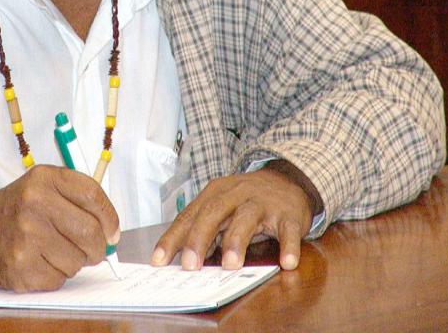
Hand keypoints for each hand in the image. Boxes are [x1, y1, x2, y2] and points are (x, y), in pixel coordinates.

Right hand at [0, 165, 119, 290]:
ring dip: (74, 262)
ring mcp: (25, 237)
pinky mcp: (21, 268)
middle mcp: (33, 204)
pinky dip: (56, 275)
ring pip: (78, 260)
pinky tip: (40, 262)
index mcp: (43, 179)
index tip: (112, 231)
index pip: (92, 196)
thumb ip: (79, 199)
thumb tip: (112, 233)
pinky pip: (60, 279)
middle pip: (91, 233)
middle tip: (91, 249)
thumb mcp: (43, 187)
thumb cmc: (19, 210)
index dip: (109, 217)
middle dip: (97, 247)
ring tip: (54, 251)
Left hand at [150, 162, 319, 272]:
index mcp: (215, 193)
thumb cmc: (248, 200)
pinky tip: (286, 263)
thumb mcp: (223, 208)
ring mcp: (263, 203)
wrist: (289, 181)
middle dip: (200, 239)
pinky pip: (288, 230)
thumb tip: (185, 259)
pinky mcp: (288, 215)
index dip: (173, 238)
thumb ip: (206, 230)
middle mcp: (237, 193)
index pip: (190, 215)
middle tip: (190, 265)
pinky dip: (288, 246)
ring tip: (231, 265)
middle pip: (214, 212)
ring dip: (237, 241)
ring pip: (247, 218)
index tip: (158, 261)